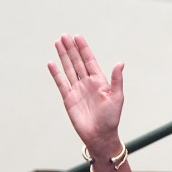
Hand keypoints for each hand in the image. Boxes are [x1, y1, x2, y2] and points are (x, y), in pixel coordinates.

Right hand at [47, 34, 123, 150]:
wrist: (100, 136)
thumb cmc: (111, 119)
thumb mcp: (117, 98)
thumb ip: (117, 80)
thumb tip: (120, 63)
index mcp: (99, 81)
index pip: (90, 61)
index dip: (84, 49)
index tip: (78, 37)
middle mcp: (87, 84)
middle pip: (77, 62)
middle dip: (71, 49)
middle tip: (64, 35)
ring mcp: (77, 90)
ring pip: (68, 69)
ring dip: (63, 56)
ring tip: (58, 43)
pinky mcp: (68, 99)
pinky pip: (61, 83)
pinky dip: (56, 73)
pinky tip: (51, 63)